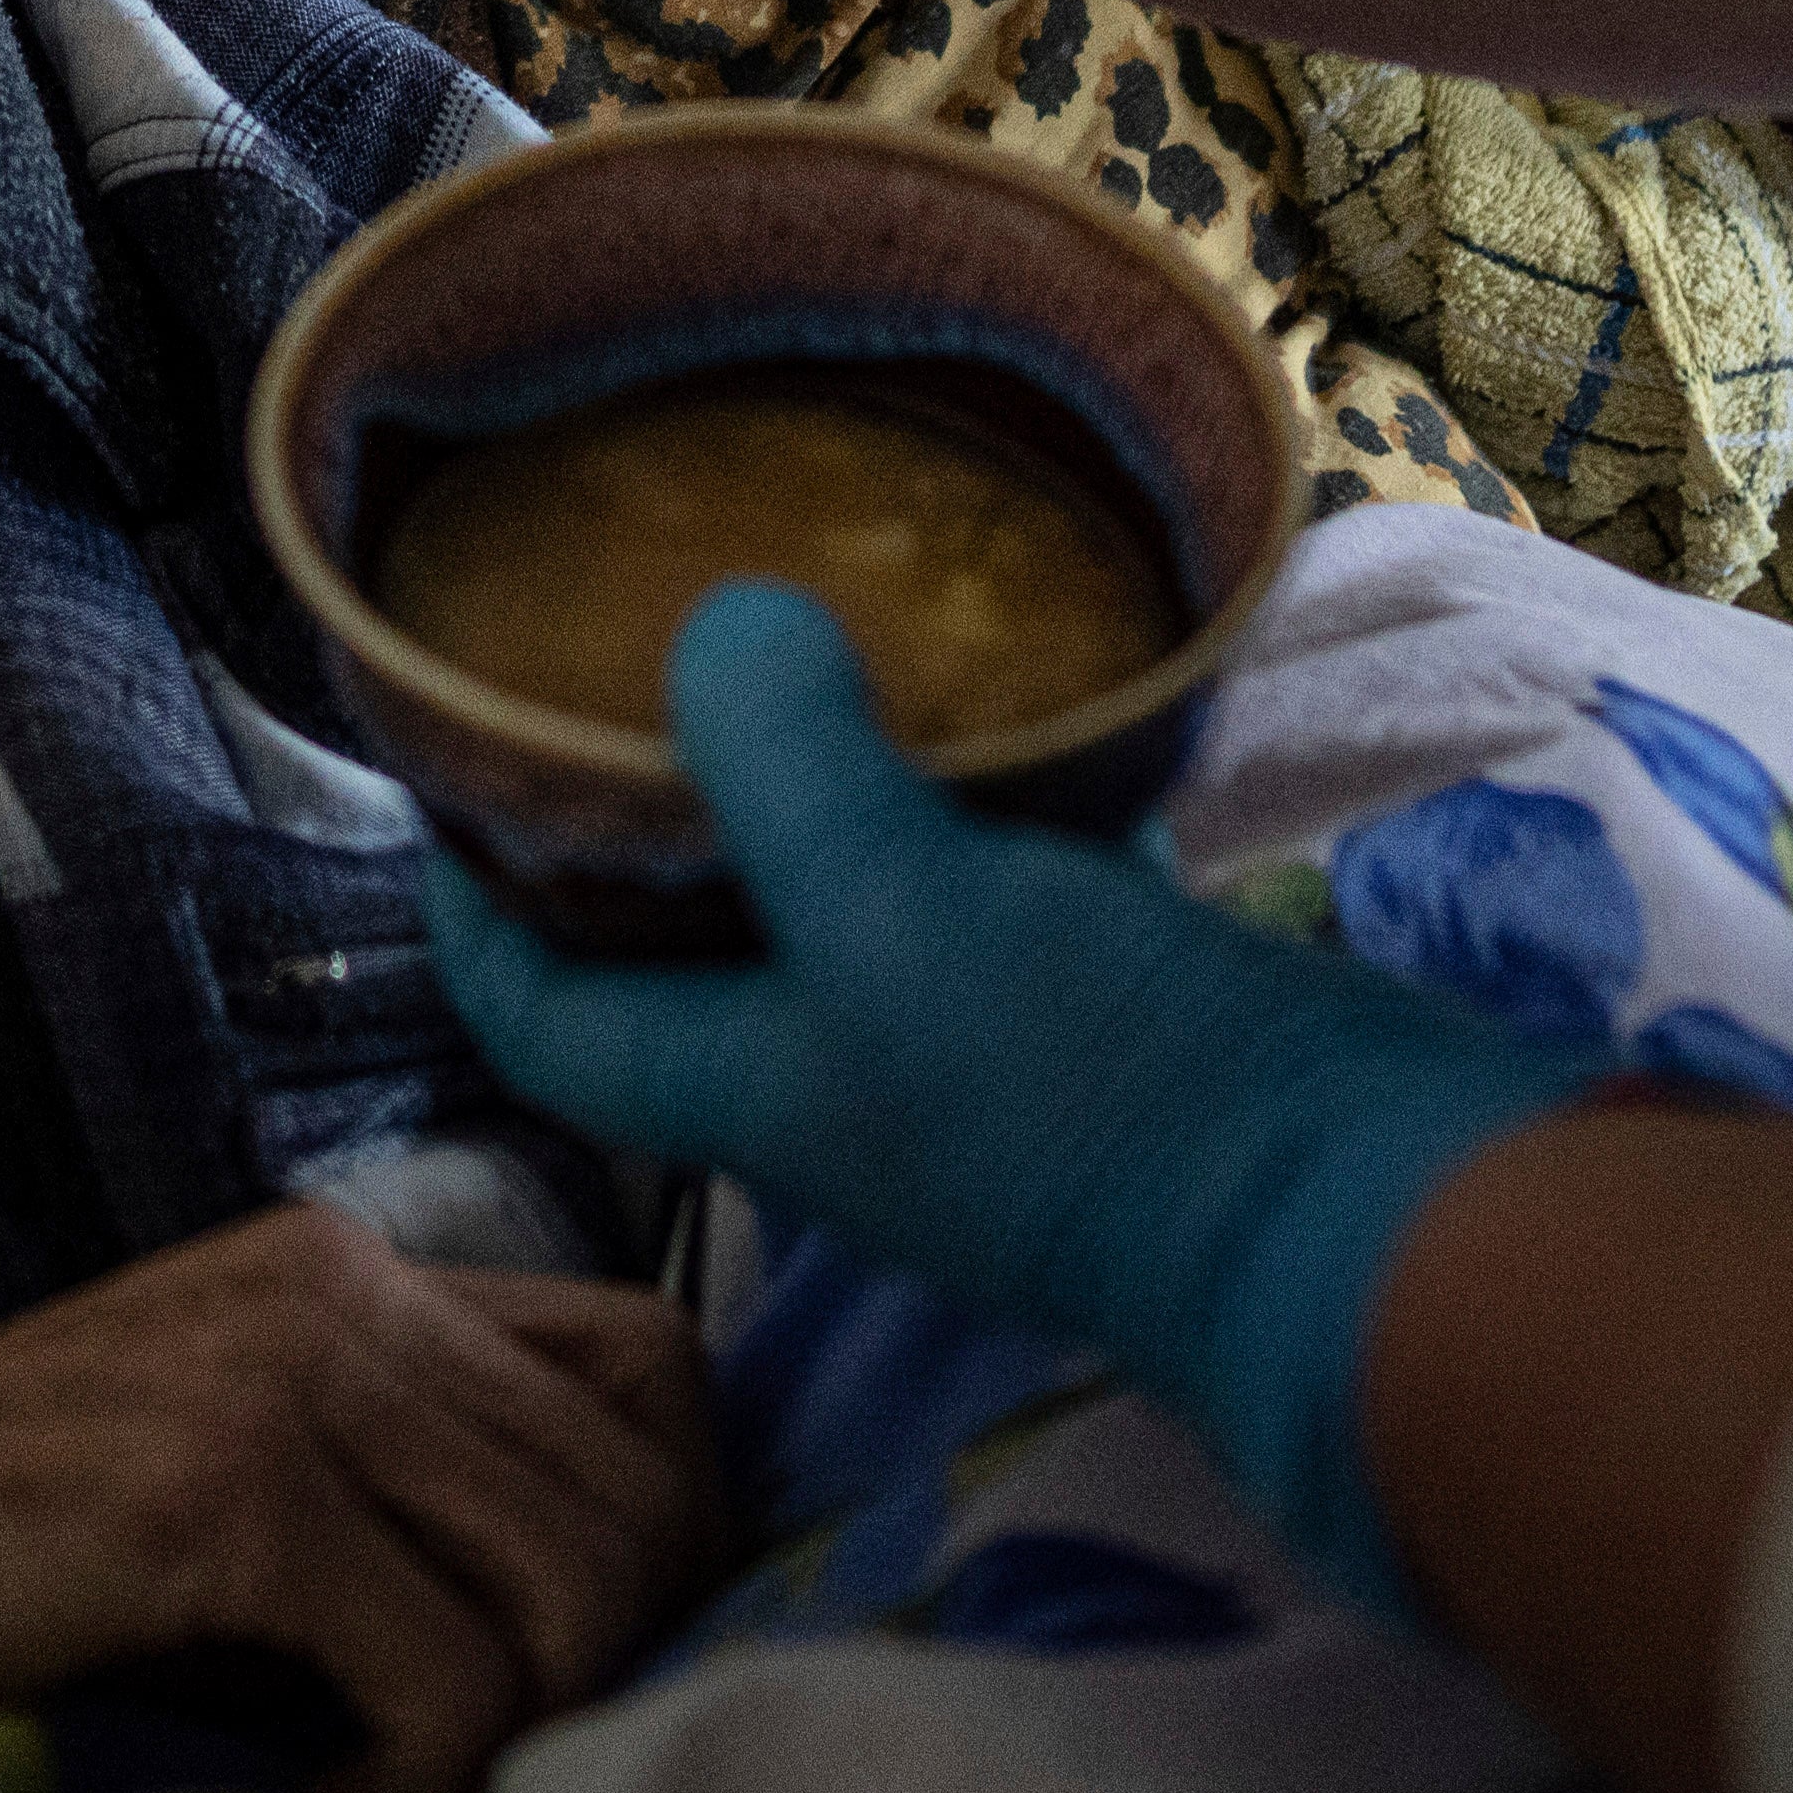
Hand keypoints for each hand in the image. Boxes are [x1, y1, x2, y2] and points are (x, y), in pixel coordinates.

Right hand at [0, 1202, 720, 1792]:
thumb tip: (589, 1604)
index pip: (648, 1364)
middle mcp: (333, 1286)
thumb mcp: (215, 1468)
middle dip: (619, 1656)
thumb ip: (380, 1479)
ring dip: (525, 1729)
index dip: (675, 1522)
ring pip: (574, 1584)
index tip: (605, 1660)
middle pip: (639, 1483)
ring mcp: (279, 1377)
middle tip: (505, 1757)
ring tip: (407, 1787)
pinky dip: (414, 1788)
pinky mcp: (221, 1496)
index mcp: (341, 1266)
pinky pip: (446, 1681)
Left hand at [422, 587, 1603, 1624]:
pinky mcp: (1105, 976)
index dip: (466, 900)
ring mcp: (978, 1025)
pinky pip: (1013, 841)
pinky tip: (1016, 640)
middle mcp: (841, 1060)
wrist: (1357, 1201)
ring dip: (825, 749)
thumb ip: (782, 767)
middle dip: (642, 788)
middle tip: (625, 619)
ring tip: (803, 591)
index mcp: (745, 1080)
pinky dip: (998, 747)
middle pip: (688, 927)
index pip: (540, 1008)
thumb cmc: (1086, 1086)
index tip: (435, 749)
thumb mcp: (894, 914)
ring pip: (857, 869)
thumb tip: (718, 624)